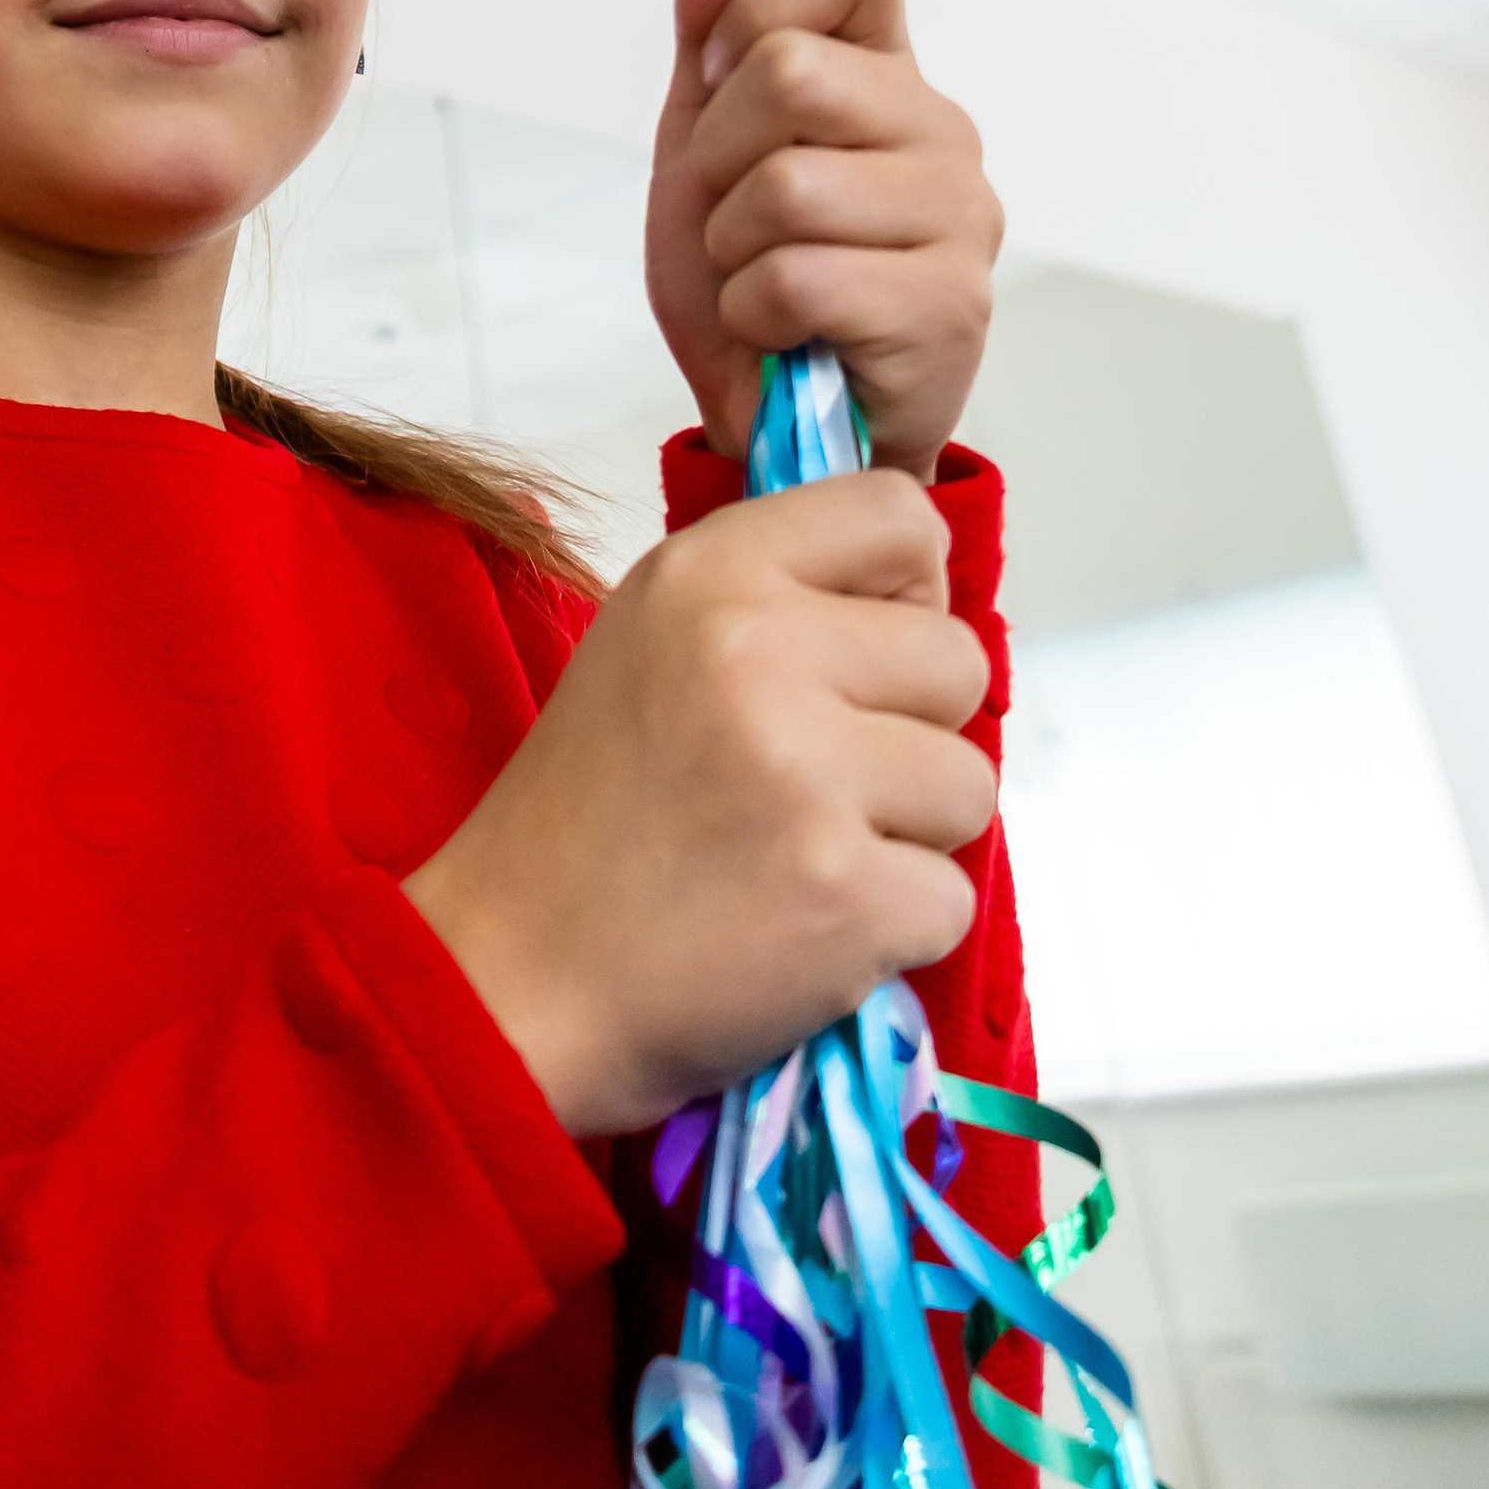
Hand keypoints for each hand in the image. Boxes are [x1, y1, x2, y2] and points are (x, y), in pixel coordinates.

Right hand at [404, 472, 991, 1132]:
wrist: (519, 976)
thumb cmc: (591, 810)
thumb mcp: (654, 639)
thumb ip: (776, 597)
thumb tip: (916, 604)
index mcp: (708, 572)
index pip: (898, 512)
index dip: (906, 591)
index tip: (862, 652)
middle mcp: (759, 651)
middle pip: (957, 657)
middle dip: (911, 729)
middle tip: (818, 781)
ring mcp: (808, 777)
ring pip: (969, 784)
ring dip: (908, 834)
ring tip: (804, 855)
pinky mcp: (850, 898)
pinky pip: (951, 898)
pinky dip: (895, 930)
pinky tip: (805, 927)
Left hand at [645, 0, 998, 480]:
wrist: (778, 424)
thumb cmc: (749, 275)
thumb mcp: (703, 139)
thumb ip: (710, 25)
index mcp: (887, 67)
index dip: (762, 3)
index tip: (722, 76)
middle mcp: (940, 126)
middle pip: (790, 68)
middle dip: (718, 155)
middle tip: (732, 215)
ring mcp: (959, 216)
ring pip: (787, 182)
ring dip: (731, 247)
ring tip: (759, 280)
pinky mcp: (950, 307)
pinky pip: (799, 276)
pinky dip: (754, 312)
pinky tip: (783, 333)